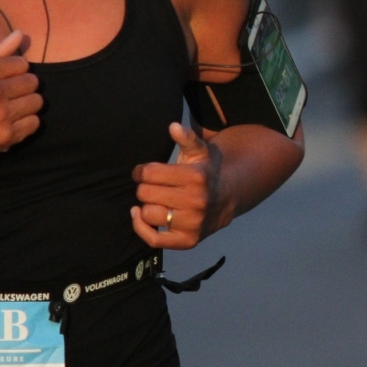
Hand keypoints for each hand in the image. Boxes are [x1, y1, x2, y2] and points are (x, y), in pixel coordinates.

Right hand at [0, 31, 41, 178]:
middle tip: (6, 97)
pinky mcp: (7, 135)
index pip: (22, 63)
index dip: (14, 72)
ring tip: (7, 111)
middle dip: (22, 88)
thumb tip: (20, 33)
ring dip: (26, 107)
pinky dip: (25, 125)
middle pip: (33, 82)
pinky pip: (35, 123)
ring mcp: (1, 115)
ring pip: (37, 102)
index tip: (3, 81)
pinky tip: (8, 125)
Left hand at [131, 122, 225, 248]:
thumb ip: (187, 139)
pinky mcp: (188, 240)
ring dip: (146, 206)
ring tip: (154, 200)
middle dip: (145, 188)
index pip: (148, 173)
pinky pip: (154, 239)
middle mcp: (196, 201)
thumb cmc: (205, 173)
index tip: (144, 172)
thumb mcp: (200, 152)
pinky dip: (141, 228)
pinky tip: (139, 215)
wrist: (227, 199)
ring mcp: (193, 223)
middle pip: (145, 193)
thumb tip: (173, 126)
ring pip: (148, 214)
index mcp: (196, 177)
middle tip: (153, 187)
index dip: (140, 171)